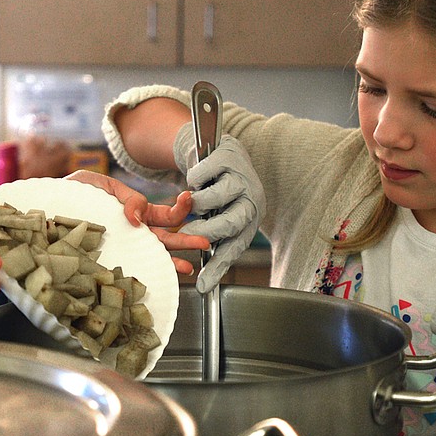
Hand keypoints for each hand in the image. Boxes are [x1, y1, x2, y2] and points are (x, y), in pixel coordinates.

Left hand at [66, 169, 210, 275]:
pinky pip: (133, 265)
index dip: (180, 209)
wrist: (45, 206)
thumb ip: (124, 196)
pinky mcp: (111, 257)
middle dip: (187, 240)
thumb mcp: (100, 184)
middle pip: (166, 237)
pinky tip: (161, 277)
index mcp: (134, 211)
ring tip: (189, 266)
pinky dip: (149, 271)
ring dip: (174, 259)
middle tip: (205, 242)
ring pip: (154, 253)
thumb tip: (137, 216)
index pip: (164, 213)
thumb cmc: (73, 192)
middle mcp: (133, 231)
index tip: (190, 200)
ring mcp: (124, 245)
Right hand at [172, 130, 264, 293]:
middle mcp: (252, 200)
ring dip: (197, 203)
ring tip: (192, 201)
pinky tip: (196, 180)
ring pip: (213, 200)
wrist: (216, 149)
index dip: (218, 268)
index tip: (202, 286)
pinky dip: (194, 180)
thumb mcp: (219, 216)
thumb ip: (213, 242)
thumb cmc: (217, 189)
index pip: (235, 248)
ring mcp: (242, 178)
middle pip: (228, 225)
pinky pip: (202, 176)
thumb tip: (204, 284)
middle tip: (183, 233)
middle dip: (202, 232)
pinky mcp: (228, 158)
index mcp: (250, 219)